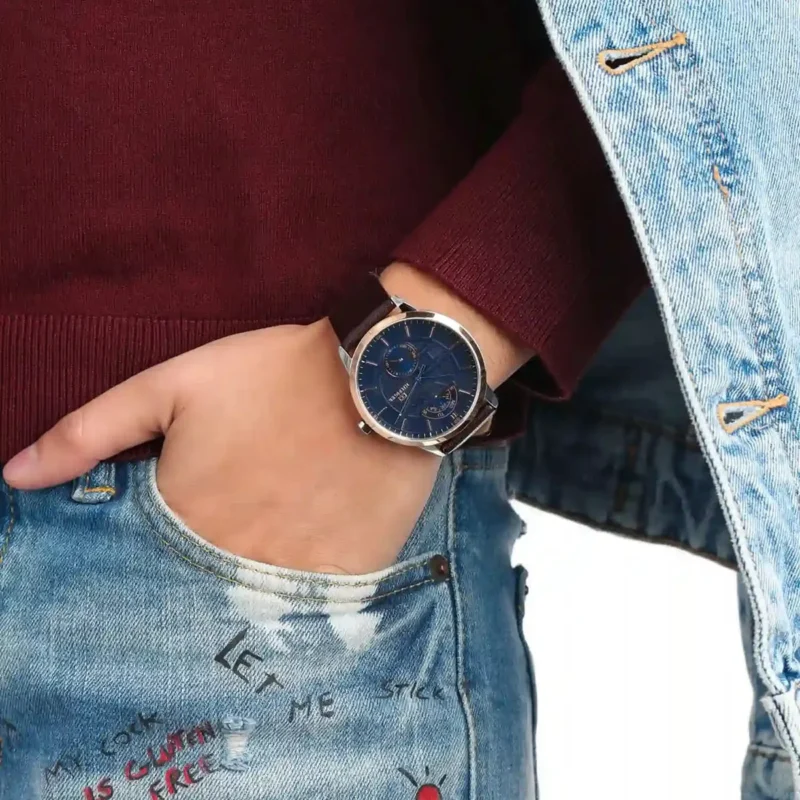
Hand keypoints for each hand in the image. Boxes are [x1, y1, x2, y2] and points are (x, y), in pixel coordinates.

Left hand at [2, 319, 440, 573]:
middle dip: (200, 574)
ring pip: (255, 608)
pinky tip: (308, 557)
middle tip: (231, 536)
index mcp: (184, 517)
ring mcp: (294, 574)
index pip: (143, 566)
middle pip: (197, 592)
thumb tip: (15, 477)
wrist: (382, 378)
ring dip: (250, 590)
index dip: (153, 552)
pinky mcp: (347, 576)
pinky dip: (304, 596)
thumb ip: (89, 432)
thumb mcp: (172, 385)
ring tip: (267, 548)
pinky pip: (313, 609)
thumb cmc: (275, 375)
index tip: (181, 528)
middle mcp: (234, 559)